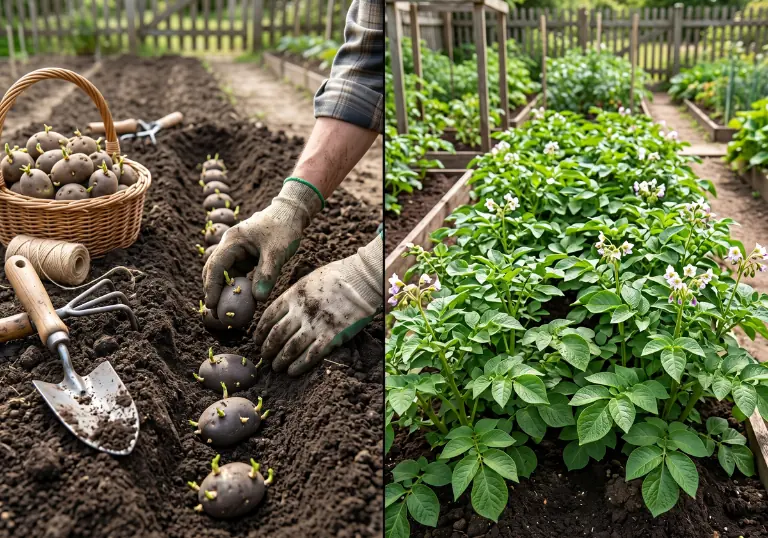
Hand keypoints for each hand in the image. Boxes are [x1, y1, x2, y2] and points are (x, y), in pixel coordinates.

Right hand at [202, 179, 323, 309]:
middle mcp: (229, 245)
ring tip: (226, 311)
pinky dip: (236, 286)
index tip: (212, 306)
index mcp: (232, 240)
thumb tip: (258, 299)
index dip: (212, 287)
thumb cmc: (284, 228)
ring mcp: (236, 251)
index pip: (216, 266)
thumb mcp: (277, 252)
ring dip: (224, 291)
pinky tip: (240, 300)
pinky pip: (236, 274)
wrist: (291, 213)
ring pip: (224, 274)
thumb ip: (267, 274)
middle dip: (213, 291)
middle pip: (214, 270)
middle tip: (216, 313)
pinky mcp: (244, 256)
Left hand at [254, 233, 382, 375]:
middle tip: (265, 357)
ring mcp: (316, 325)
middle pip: (277, 335)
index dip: (260, 332)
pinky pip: (311, 355)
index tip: (257, 340)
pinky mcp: (332, 336)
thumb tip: (281, 311)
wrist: (361, 280)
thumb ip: (293, 296)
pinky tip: (292, 371)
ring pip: (291, 348)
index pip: (269, 317)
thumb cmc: (336, 277)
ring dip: (281, 360)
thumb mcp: (307, 280)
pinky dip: (299, 365)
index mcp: (293, 295)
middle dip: (268, 349)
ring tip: (277, 367)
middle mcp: (301, 311)